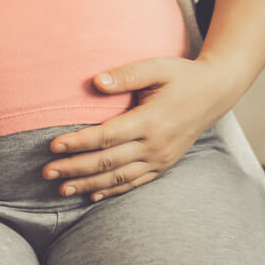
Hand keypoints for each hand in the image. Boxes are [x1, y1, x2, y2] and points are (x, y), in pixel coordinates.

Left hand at [42, 57, 240, 200]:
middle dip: (75, 168)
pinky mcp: (164, 165)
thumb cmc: (182, 76)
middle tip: (47, 172)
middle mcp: (155, 145)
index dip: (78, 143)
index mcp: (150, 121)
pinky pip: (135, 183)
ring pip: (119, 178)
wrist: (217, 93)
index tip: (53, 146)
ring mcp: (161, 159)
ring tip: (62, 189)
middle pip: (108, 162)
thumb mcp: (157, 67)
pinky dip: (113, 191)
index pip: (106, 137)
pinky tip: (92, 196)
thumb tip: (95, 82)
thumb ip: (126, 75)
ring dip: (89, 185)